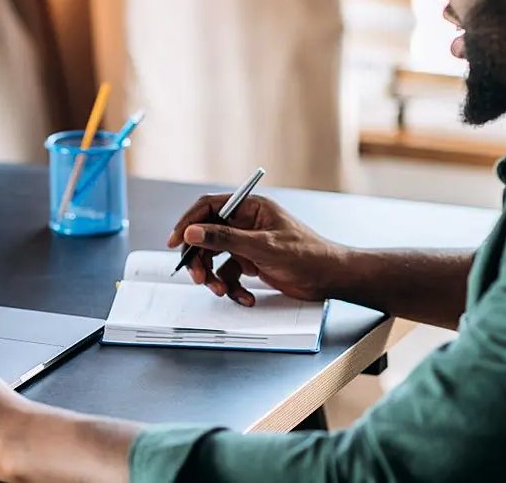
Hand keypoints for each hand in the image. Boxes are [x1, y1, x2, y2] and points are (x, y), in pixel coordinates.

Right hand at [168, 194, 347, 305]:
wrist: (330, 279)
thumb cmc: (306, 255)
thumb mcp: (262, 246)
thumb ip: (224, 238)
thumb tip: (192, 231)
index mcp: (250, 207)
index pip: (208, 208)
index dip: (188, 223)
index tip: (175, 242)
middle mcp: (246, 223)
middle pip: (207, 236)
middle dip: (200, 259)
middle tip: (198, 277)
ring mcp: (247, 243)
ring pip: (215, 258)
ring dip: (215, 277)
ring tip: (222, 291)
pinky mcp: (251, 262)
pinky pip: (230, 274)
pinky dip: (233, 288)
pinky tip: (246, 297)